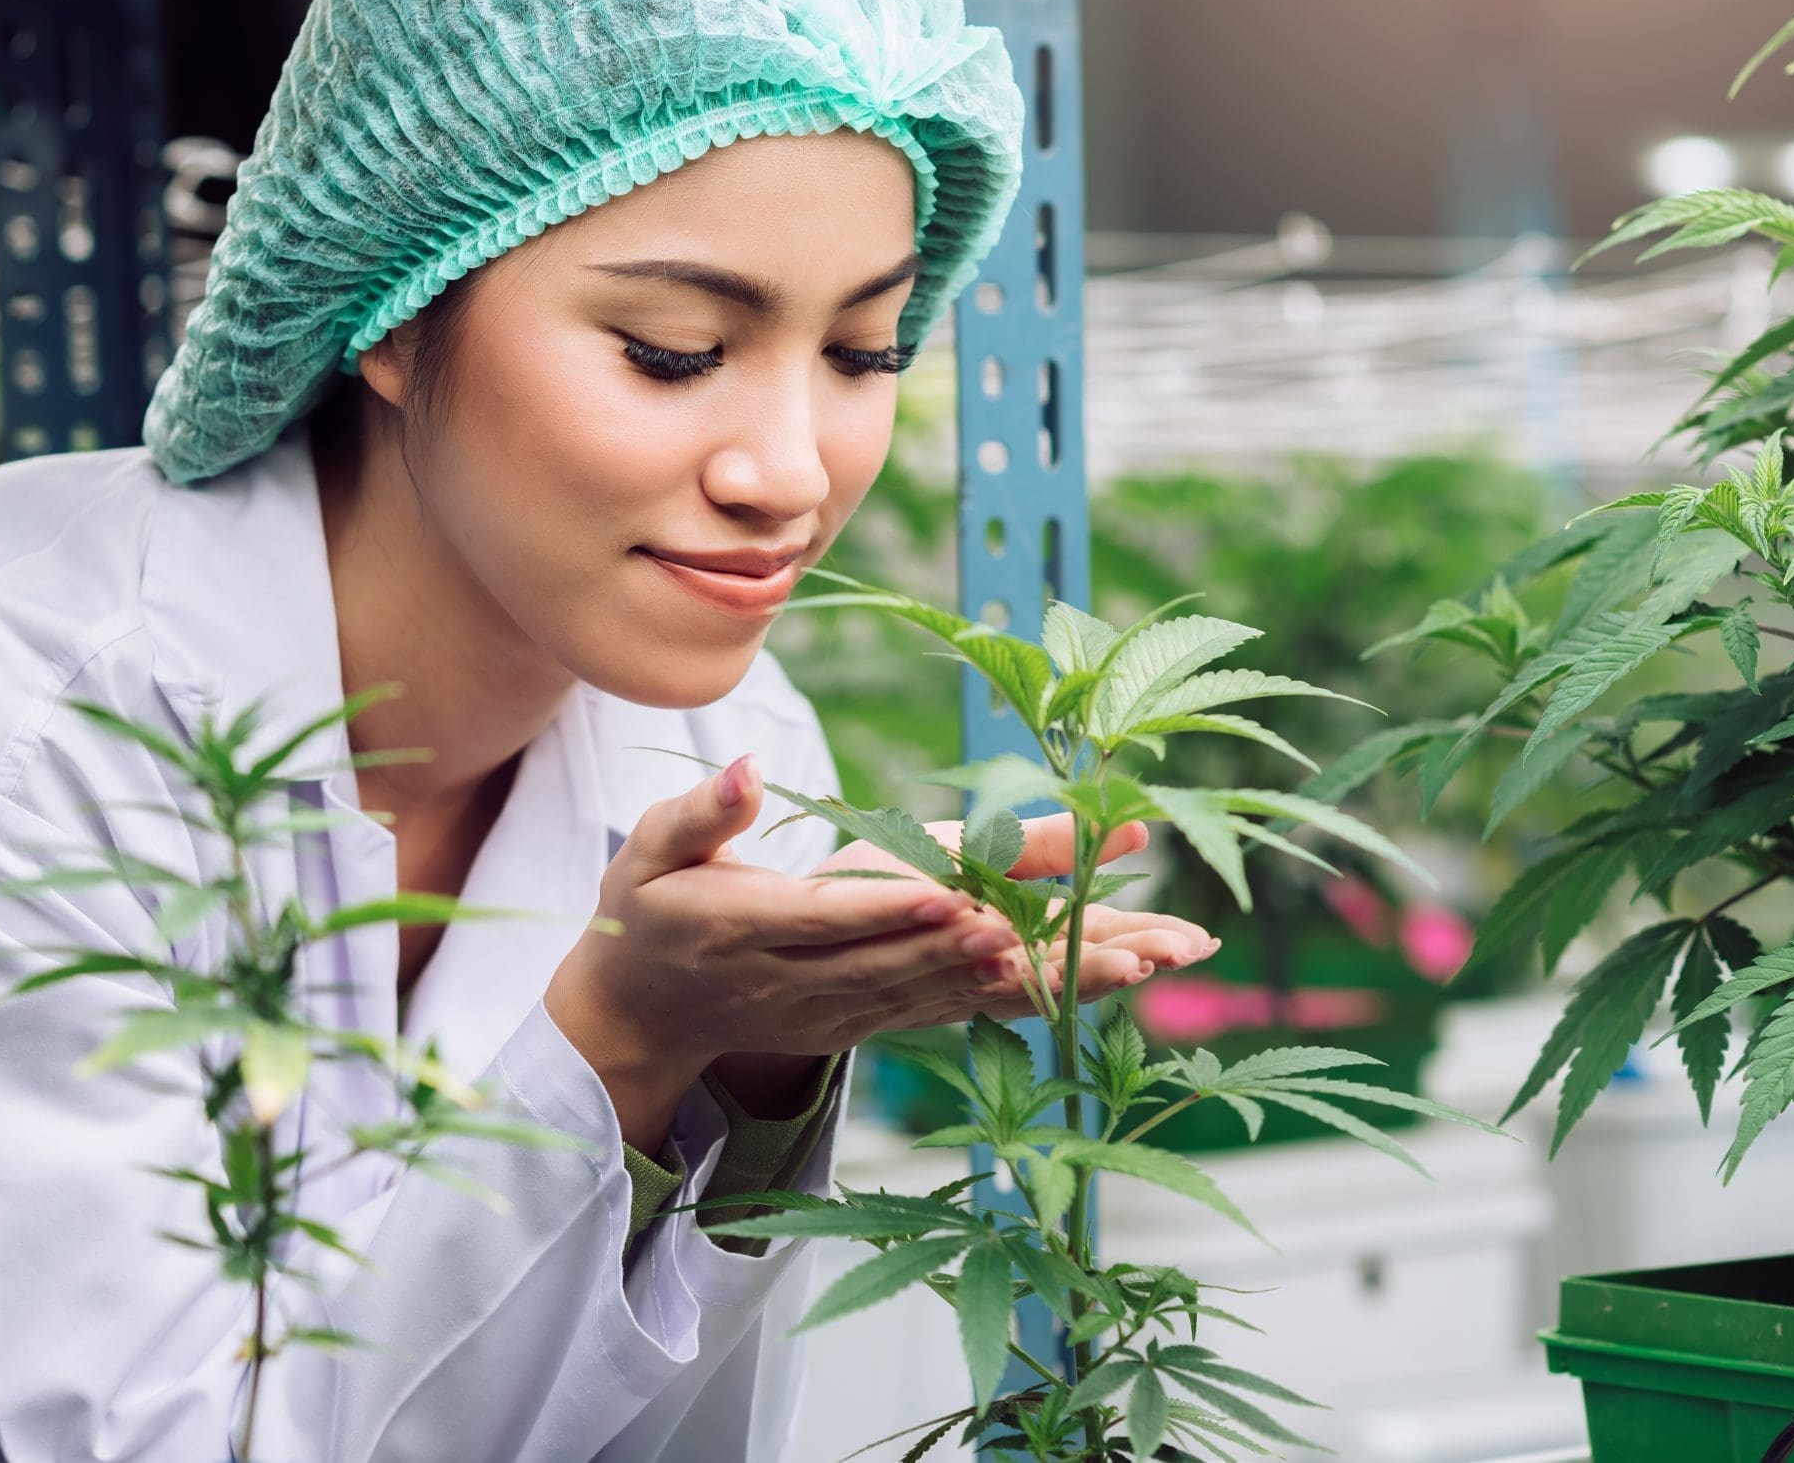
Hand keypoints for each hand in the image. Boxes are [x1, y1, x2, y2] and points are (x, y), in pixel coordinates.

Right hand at [544, 754, 1212, 1144]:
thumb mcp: (648, 853)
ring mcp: (846, 1011)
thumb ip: (701, 814)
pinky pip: (963, 1012)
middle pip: (925, 958)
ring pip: (962, 995)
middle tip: (1122, 933)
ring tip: (1152, 959)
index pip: (833, 917)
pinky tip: (1109, 979)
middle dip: (1026, 942)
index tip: (959, 897)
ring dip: (1061, 978)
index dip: (894, 910)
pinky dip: (1035, 996)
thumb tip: (747, 769)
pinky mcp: (873, 1023)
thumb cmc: (645, 912)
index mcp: (750, 929)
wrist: (641, 1018)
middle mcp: (809, 981)